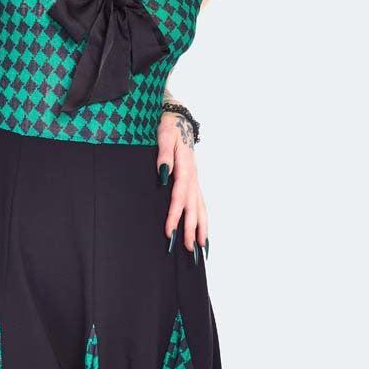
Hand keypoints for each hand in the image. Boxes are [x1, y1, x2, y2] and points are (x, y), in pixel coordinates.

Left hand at [157, 111, 207, 256]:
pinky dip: (204, 219)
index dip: (175, 215)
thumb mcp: (164, 135)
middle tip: (188, 249)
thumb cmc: (168, 126)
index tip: (169, 232)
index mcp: (186, 167)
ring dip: (201, 228)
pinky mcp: (195, 181)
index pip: (180, 196)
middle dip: (191, 229)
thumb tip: (163, 174)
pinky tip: (204, 233)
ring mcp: (196, 179)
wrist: (178, 118)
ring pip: (201, 207)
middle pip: (194, 207)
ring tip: (201, 248)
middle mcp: (193, 176)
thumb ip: (164, 154)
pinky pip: (201, 203)